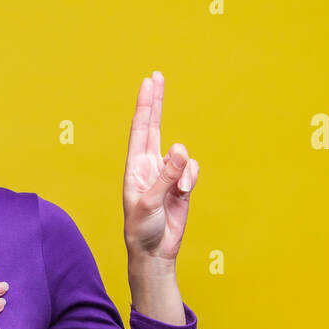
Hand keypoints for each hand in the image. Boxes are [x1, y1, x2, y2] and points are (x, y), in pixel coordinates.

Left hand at [122, 70, 198, 265]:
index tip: (148, 82)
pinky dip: (191, 179)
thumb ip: (166, 176)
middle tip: (157, 76)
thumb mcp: (149, 202)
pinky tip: (183, 195)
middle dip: (156, 102)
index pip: (140, 129)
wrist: (154, 251)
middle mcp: (150, 165)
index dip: (144, 105)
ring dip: (184, 170)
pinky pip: (192, 170)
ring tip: (178, 191)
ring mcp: (167, 174)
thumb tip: (180, 149)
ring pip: (183, 156)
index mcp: (135, 166)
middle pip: (154, 126)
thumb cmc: (141, 229)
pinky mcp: (182, 185)